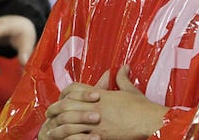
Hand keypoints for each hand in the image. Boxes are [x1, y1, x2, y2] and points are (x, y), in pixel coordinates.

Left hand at [41, 66, 166, 139]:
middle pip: (67, 105)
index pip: (75, 89)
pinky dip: (68, 139)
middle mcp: (94, 106)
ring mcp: (96, 122)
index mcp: (100, 94)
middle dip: (55, 109)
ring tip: (50, 130)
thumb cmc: (141, 107)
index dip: (65, 93)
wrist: (149, 122)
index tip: (60, 98)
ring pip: (69, 122)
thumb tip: (123, 67)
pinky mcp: (99, 136)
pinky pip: (78, 137)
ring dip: (58, 126)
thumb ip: (122, 79)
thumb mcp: (130, 90)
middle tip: (49, 113)